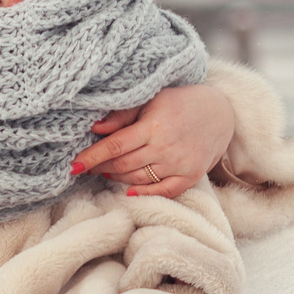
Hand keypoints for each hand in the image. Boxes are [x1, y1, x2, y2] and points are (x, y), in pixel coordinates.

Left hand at [73, 82, 235, 198]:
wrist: (220, 112)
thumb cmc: (179, 102)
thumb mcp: (151, 100)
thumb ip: (122, 115)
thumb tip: (94, 128)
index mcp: (153, 126)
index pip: (115, 145)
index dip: (92, 157)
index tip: (74, 165)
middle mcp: (166, 148)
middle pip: (123, 165)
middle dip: (101, 168)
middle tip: (87, 167)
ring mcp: (179, 164)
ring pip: (138, 180)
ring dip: (117, 178)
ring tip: (107, 171)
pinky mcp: (190, 176)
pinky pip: (162, 191)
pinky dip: (143, 193)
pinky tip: (129, 191)